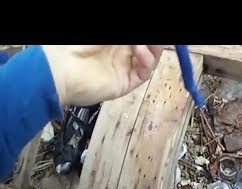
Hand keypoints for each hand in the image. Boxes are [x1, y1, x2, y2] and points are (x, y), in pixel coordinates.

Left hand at [42, 45, 163, 105]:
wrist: (60, 68)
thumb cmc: (76, 44)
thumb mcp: (106, 34)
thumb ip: (128, 35)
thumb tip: (143, 41)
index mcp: (113, 41)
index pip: (140, 40)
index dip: (151, 38)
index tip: (162, 35)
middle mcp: (120, 52)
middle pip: (147, 47)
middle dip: (155, 42)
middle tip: (161, 39)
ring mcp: (124, 68)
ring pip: (149, 59)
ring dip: (153, 48)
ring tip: (149, 43)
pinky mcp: (125, 83)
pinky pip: (143, 73)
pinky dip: (147, 61)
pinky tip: (142, 52)